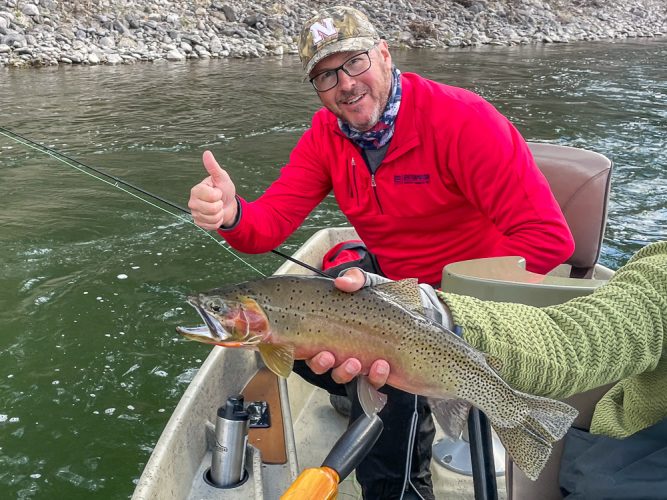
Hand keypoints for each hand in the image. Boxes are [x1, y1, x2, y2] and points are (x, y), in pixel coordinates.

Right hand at [188, 150, 237, 229]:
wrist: (228, 204)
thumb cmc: (224, 189)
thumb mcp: (222, 177)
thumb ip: (213, 167)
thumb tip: (207, 153)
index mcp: (196, 190)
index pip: (210, 196)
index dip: (218, 194)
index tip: (217, 191)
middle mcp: (192, 202)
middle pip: (211, 209)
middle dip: (220, 205)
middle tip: (218, 200)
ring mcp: (195, 213)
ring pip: (212, 218)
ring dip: (219, 214)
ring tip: (217, 208)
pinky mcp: (198, 223)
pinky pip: (211, 226)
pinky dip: (217, 222)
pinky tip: (216, 215)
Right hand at [304, 267, 390, 388]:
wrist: (418, 314)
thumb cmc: (387, 299)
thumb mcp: (371, 283)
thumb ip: (356, 279)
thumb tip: (341, 282)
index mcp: (331, 327)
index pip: (307, 340)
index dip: (299, 347)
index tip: (302, 346)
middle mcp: (340, 346)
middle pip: (319, 363)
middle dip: (319, 363)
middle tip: (327, 356)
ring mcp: (359, 360)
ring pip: (341, 374)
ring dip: (344, 371)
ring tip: (356, 362)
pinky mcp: (378, 372)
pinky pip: (372, 381)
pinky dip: (375, 376)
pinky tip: (382, 364)